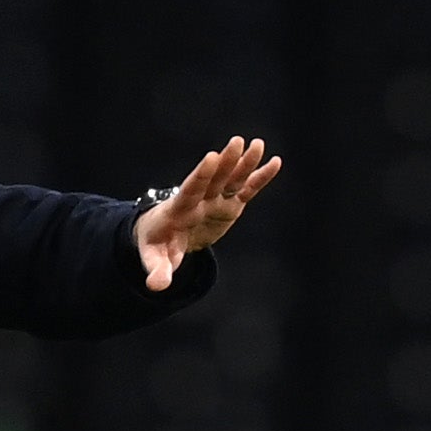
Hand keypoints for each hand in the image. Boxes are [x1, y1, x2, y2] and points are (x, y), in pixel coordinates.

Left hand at [135, 136, 282, 288]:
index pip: (190, 190)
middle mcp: (200, 200)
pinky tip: (275, 162)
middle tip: (236, 143)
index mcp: (179, 209)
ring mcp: (216, 200)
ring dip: (244, 163)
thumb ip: (157, 271)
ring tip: (258, 145)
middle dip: (225, 163)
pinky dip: (260, 177)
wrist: (166, 235)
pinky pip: (247, 189)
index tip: (211, 157)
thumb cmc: (157, 244)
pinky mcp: (230, 205)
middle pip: (213, 179)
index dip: (201, 175)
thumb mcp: (155, 259)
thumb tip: (156, 287)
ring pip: (232, 180)